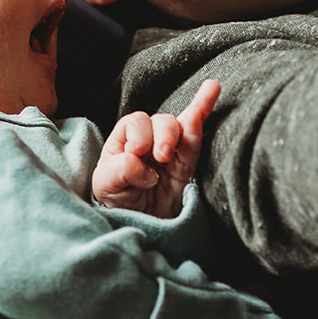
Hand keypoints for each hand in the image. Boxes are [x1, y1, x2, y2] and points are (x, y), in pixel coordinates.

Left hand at [92, 80, 220, 216]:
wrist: (143, 230)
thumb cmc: (119, 205)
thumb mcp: (106, 187)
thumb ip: (119, 169)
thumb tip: (140, 160)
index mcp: (124, 142)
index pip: (133, 124)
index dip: (138, 135)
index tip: (137, 156)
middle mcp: (147, 142)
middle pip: (158, 121)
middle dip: (161, 134)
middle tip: (160, 157)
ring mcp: (170, 151)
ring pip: (179, 126)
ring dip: (178, 131)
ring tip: (167, 155)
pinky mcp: (188, 163)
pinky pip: (197, 135)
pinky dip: (203, 110)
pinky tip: (211, 88)